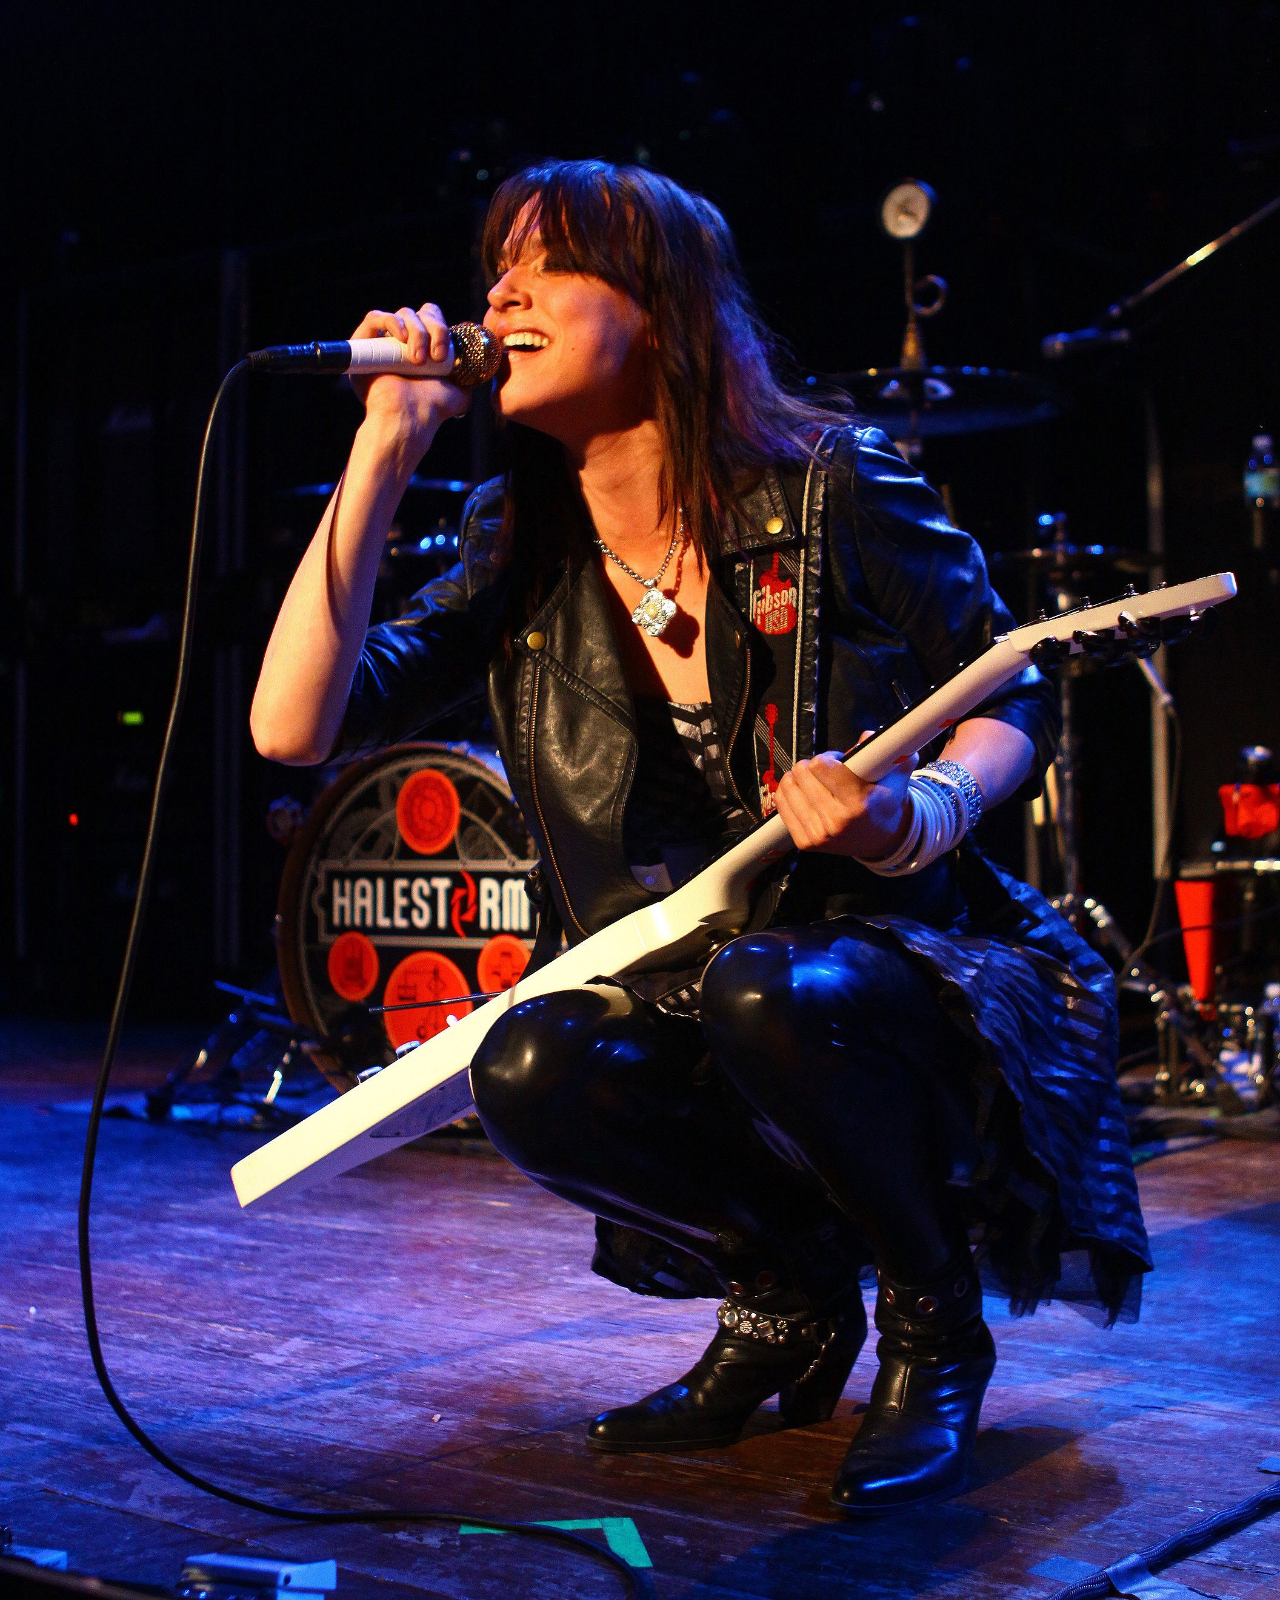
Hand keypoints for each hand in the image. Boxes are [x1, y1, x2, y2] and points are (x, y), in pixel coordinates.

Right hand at [349, 302, 470, 447]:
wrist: (410, 418)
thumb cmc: (431, 409)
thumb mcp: (458, 391)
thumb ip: (466, 377)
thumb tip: (474, 371)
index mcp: (425, 348)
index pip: (432, 318)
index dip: (441, 327)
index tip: (445, 355)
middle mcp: (404, 343)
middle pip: (421, 313)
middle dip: (434, 330)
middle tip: (436, 358)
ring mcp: (384, 343)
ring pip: (404, 314)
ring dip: (417, 332)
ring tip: (418, 361)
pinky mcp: (365, 344)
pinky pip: (375, 317)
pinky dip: (391, 322)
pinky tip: (401, 340)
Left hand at [774, 746, 916, 860]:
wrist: (880, 841)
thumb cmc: (884, 805)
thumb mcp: (894, 777)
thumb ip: (887, 752)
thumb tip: (866, 736)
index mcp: (858, 804)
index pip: (821, 766)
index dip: (828, 757)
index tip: (836, 761)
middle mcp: (836, 821)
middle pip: (801, 773)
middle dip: (812, 765)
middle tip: (826, 772)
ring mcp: (819, 834)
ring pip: (788, 786)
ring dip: (799, 778)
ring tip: (815, 782)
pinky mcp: (805, 842)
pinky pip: (781, 804)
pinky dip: (789, 793)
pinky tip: (804, 793)